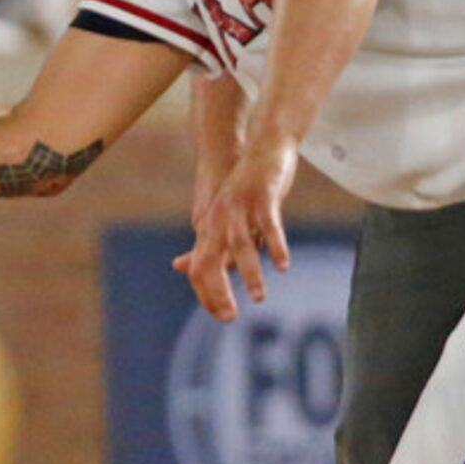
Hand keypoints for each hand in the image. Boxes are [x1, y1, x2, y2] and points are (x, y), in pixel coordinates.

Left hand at [173, 135, 297, 321]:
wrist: (266, 146)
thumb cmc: (247, 189)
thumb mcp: (225, 217)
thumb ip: (210, 244)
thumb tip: (181, 268)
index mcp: (210, 227)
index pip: (198, 269)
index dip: (206, 295)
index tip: (221, 316)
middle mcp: (219, 219)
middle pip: (210, 261)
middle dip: (218, 292)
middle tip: (231, 317)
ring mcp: (240, 207)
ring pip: (239, 246)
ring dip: (248, 274)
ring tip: (259, 297)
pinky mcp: (262, 196)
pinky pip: (268, 226)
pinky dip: (275, 246)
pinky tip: (283, 265)